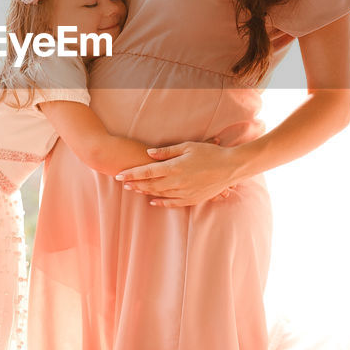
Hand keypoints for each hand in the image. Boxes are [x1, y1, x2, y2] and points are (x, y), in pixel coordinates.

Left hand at [115, 141, 241, 206]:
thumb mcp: (188, 147)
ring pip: (159, 194)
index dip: (131, 174)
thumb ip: (167, 152)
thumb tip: (149, 153)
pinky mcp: (192, 199)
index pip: (146, 171)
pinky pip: (173, 203)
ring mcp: (184, 192)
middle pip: (150, 184)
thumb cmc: (210, 153)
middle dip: (134, 184)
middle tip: (122, 184)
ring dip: (145, 192)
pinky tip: (153, 201)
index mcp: (175, 167)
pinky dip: (161, 202)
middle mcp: (177, 182)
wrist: (231, 167)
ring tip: (133, 190)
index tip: (119, 175)